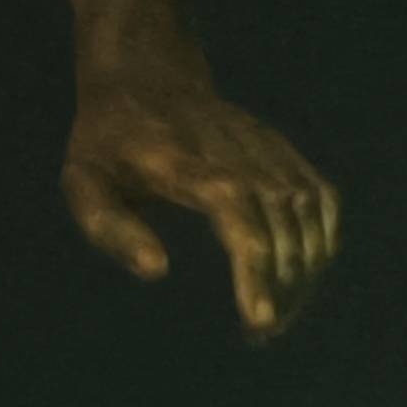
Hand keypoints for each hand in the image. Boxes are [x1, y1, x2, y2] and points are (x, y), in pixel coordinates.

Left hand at [67, 59, 339, 335]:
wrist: (144, 74)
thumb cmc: (108, 142)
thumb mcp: (83, 182)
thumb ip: (111, 229)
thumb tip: (158, 270)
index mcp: (182, 161)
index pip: (235, 212)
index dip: (255, 267)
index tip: (259, 320)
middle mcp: (235, 150)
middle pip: (280, 223)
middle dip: (281, 286)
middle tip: (262, 331)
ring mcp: (264, 147)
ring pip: (308, 214)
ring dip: (304, 272)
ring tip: (280, 313)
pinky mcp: (282, 150)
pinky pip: (322, 197)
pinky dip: (324, 239)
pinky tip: (304, 275)